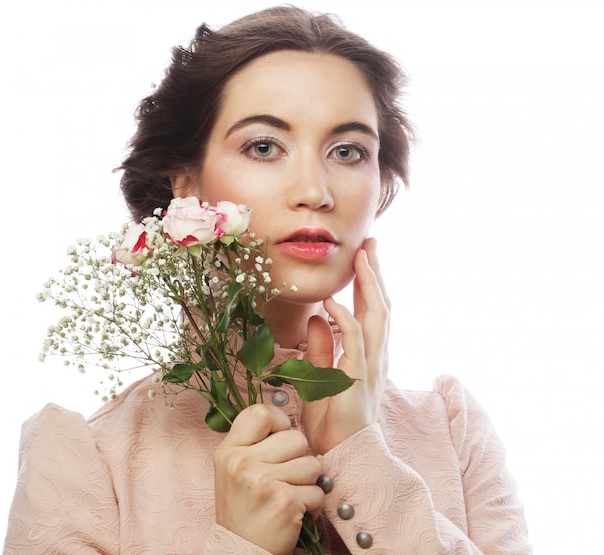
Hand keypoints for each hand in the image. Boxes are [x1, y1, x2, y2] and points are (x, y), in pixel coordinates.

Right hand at [214, 404, 323, 554]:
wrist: (240, 551)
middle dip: (298, 457)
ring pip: (312, 463)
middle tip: (284, 477)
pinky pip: (318, 490)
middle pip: (295, 437)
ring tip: (288, 494)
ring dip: (307, 482)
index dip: (278, 421)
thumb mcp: (233, 469)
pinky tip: (294, 511)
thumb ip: (253, 442)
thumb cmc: (242, 507)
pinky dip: (312, 504)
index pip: (260, 412)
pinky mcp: (285, 502)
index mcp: (229, 451)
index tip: (279, 436)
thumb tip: (285, 421)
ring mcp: (263, 482)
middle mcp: (242, 463)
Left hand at [303, 237, 389, 454]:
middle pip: (381, 306)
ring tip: (362, 257)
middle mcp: (376, 356)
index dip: (369, 283)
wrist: (339, 455)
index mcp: (369, 355)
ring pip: (377, 316)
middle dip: (375, 274)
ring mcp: (371, 366)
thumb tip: (318, 317)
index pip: (372, 311)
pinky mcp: (358, 378)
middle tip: (370, 244)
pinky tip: (332, 302)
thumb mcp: (321, 376)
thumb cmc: (331, 421)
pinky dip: (345, 318)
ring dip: (369, 285)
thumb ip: (321, 347)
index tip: (364, 256)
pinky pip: (355, 341)